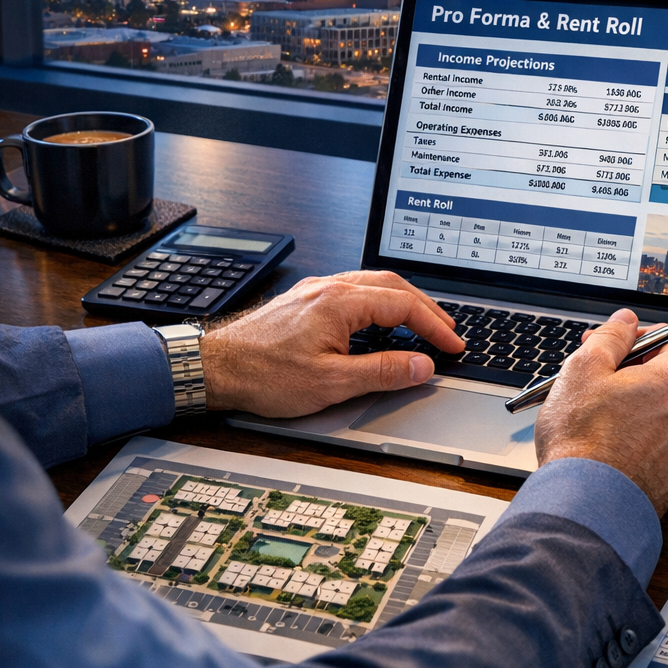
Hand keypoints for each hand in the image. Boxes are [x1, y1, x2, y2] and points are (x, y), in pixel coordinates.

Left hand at [199, 271, 464, 415]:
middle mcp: (330, 288)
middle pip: (393, 286)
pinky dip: (380, 302)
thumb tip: (421, 365)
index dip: (435, 325)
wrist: (215, 367)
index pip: (404, 306)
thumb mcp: (331, 382)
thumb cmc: (262, 374)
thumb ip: (382, 372)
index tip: (453, 344)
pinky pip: (355, 290)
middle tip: (447, 330)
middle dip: (426, 307)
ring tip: (422, 323)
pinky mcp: (306, 301)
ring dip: (404, 302)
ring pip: (374, 284)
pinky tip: (381, 320)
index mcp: (341, 302)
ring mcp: (317, 291)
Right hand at [534, 309, 667, 515]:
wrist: (586, 504)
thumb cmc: (582, 439)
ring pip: (663, 413)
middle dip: (634, 372)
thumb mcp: (584, 368)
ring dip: (637, 406)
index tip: (617, 344)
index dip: (641, 338)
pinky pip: (659, 444)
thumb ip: (610, 336)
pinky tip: (608, 444)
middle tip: (598, 376)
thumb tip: (625, 321)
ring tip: (597, 414)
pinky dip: (639, 438)